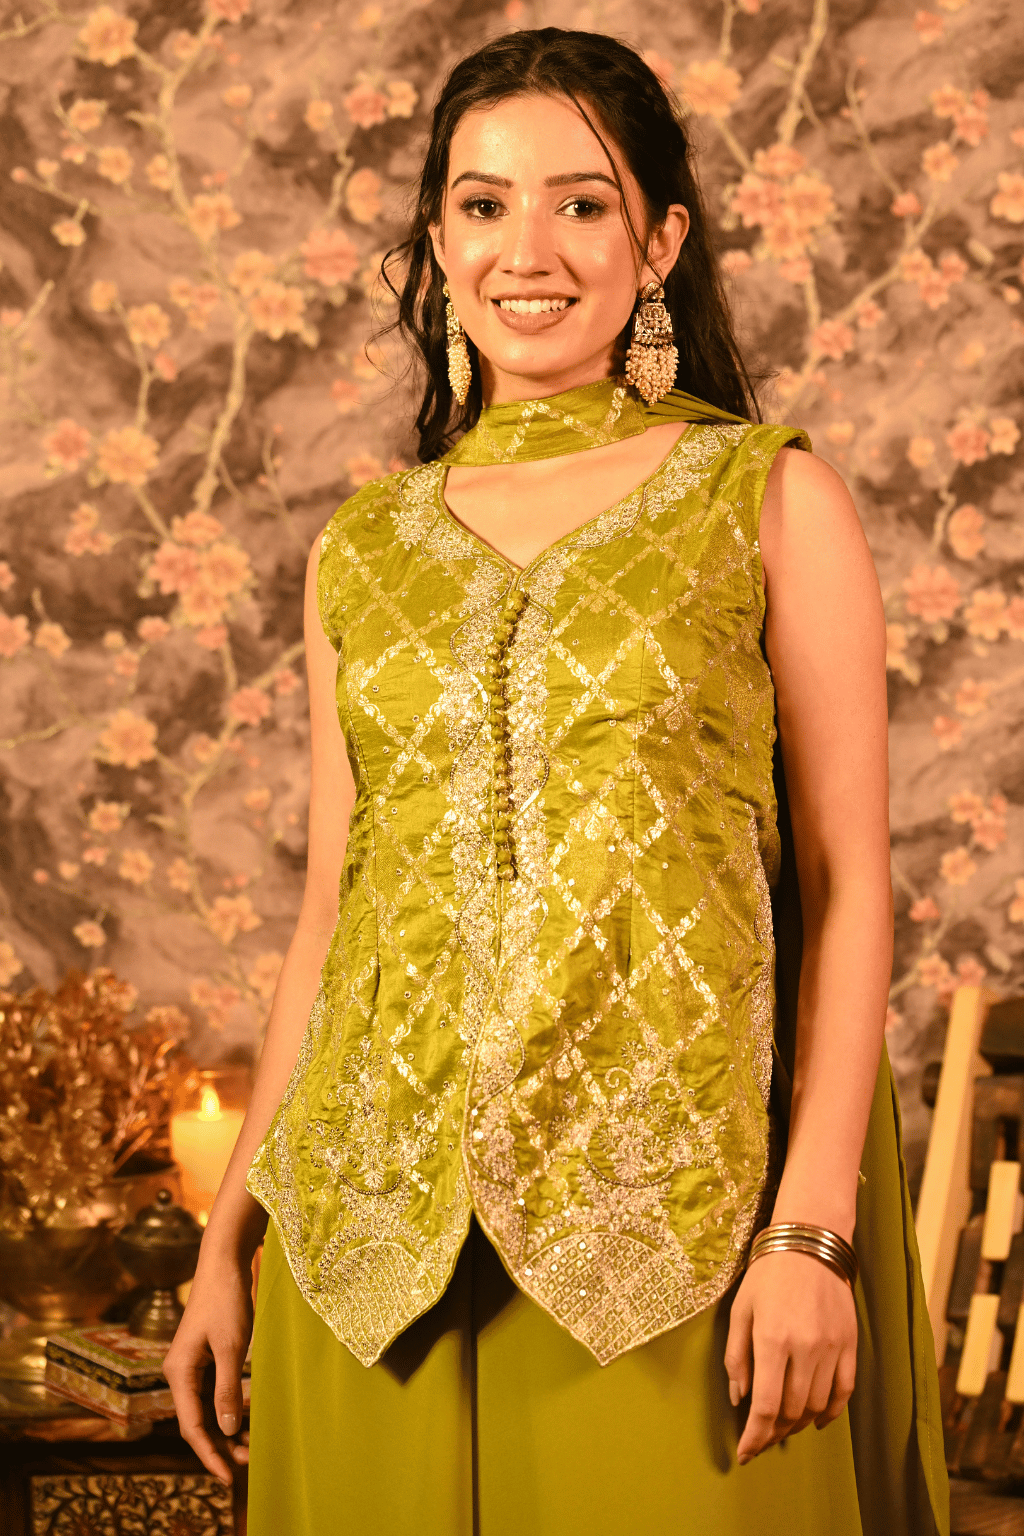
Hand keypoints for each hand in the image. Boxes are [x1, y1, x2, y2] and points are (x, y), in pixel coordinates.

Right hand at [163, 1256, 254, 1485]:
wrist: (224, 1263)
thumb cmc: (226, 1301)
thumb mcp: (230, 1347)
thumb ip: (226, 1389)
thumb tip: (227, 1430)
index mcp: (178, 1372)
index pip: (191, 1426)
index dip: (209, 1454)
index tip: (227, 1477)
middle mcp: (180, 1372)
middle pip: (197, 1421)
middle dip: (220, 1445)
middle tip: (247, 1464)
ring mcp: (192, 1364)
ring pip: (207, 1408)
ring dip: (226, 1428)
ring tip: (251, 1447)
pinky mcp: (205, 1356)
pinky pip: (214, 1392)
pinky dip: (229, 1407)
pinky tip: (246, 1418)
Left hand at [723, 1249, 857, 1464]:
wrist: (810, 1242)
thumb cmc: (768, 1275)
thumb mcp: (741, 1310)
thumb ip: (736, 1357)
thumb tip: (738, 1400)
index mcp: (772, 1340)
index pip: (764, 1406)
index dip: (754, 1437)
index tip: (745, 1454)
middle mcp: (804, 1349)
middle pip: (791, 1411)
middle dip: (773, 1432)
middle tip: (760, 1438)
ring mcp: (831, 1348)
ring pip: (816, 1406)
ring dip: (798, 1423)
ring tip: (783, 1424)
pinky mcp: (850, 1345)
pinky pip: (843, 1392)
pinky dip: (830, 1412)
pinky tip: (816, 1418)